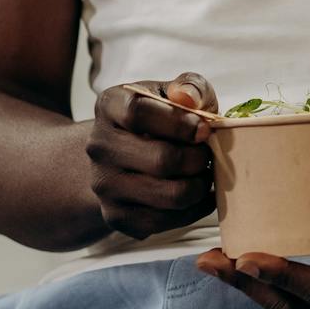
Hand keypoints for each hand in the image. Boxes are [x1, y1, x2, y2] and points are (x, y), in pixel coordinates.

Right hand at [85, 74, 218, 239]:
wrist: (119, 156)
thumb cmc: (156, 118)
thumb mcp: (170, 92)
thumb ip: (188, 87)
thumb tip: (190, 98)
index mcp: (109, 107)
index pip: (139, 112)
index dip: (180, 122)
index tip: (204, 129)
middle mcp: (100, 147)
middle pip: (162, 160)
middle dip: (199, 158)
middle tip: (210, 154)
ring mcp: (105, 185)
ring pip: (171, 196)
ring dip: (200, 185)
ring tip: (205, 173)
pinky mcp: (116, 217)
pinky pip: (167, 221)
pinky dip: (193, 210)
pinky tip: (198, 193)